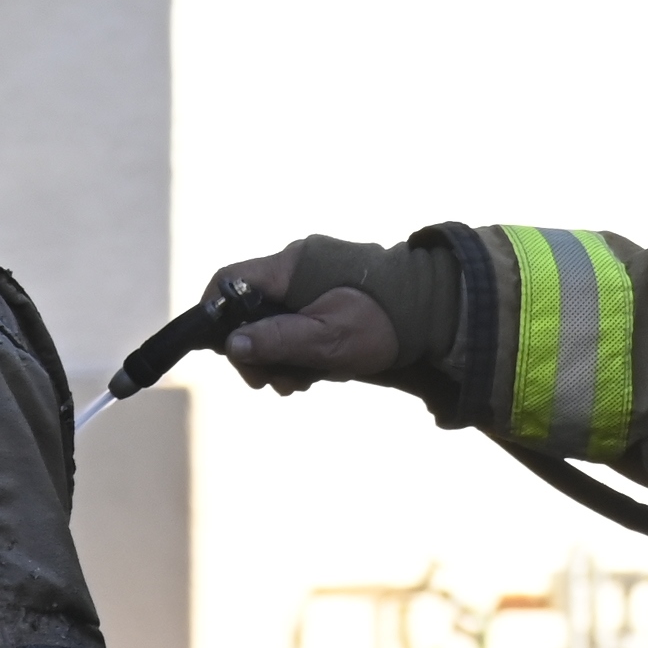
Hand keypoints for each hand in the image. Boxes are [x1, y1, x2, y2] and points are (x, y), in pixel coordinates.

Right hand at [218, 244, 397, 391]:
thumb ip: (278, 341)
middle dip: (254, 348)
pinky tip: (314, 369)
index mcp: (290, 267)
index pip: (228, 280)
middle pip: (249, 305)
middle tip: (271, 383)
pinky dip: (298, 344)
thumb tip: (232, 345)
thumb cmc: (381, 322)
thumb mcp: (327, 339)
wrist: (434, 309)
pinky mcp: (329, 290)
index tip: (222, 353)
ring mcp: (313, 276)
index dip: (213, 315)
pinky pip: (297, 316)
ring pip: (274, 316)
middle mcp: (296, 264)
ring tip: (300, 382)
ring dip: (279, 353)